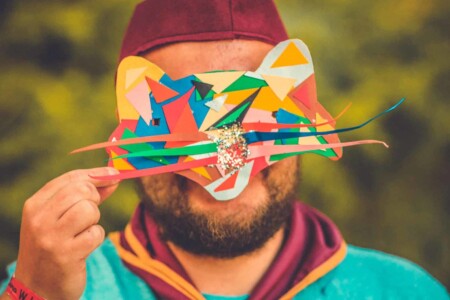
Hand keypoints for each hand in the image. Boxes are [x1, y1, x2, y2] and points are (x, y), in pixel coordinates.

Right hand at [13, 167, 119, 299]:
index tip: (115, 174)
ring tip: (82, 232)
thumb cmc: (53, 247)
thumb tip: (114, 177)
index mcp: (35, 205)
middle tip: (88, 215)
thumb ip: (85, 196)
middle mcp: (40, 219)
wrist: (36, 288)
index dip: (96, 174)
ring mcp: (51, 237)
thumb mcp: (59, 218)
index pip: (69, 178)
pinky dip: (96, 238)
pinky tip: (83, 248)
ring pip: (89, 210)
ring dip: (94, 220)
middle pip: (82, 190)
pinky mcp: (66, 255)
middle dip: (94, 199)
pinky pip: (96, 233)